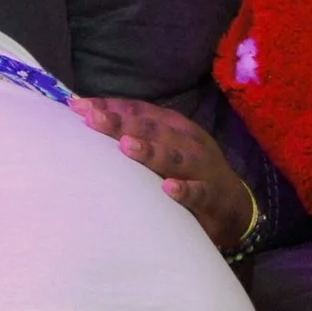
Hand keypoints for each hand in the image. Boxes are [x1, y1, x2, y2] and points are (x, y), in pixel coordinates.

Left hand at [75, 96, 254, 249]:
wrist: (233, 205)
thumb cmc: (188, 172)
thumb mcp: (166, 146)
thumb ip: (135, 135)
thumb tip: (89, 119)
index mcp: (174, 126)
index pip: (139, 110)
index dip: (111, 106)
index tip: (78, 106)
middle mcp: (187, 141)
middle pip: (151, 128)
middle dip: (121, 122)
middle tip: (92, 118)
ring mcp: (201, 168)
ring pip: (174, 157)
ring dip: (151, 151)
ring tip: (126, 145)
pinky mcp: (211, 196)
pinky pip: (197, 193)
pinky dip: (184, 190)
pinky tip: (169, 189)